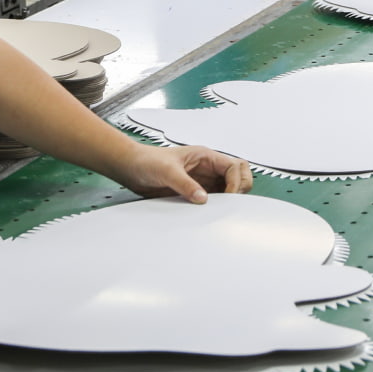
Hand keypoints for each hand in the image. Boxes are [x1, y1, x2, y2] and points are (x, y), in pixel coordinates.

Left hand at [113, 143, 252, 202]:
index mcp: (206, 157)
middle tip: (230, 203)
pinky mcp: (195, 193)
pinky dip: (216, 208)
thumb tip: (203, 198)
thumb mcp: (167, 171)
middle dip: (240, 188)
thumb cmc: (148, 161)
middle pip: (238, 176)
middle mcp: (208, 168)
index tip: (229, 196)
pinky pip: (213, 201)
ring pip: (228, 189)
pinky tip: (208, 214)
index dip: (236, 181)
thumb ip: (185, 184)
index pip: (234, 166)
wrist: (132, 168)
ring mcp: (203, 181)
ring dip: (228, 200)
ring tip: (220, 211)